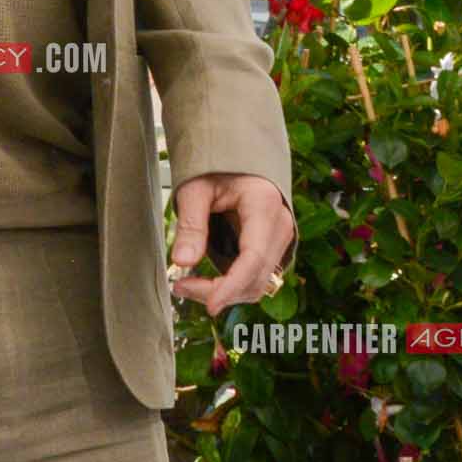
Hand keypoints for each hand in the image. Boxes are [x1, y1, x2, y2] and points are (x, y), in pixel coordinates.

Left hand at [166, 173, 294, 316]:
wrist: (236, 156)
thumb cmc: (216, 165)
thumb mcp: (195, 188)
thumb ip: (190, 224)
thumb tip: (181, 262)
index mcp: (264, 204)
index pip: (253, 258)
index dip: (231, 286)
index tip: (209, 305)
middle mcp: (281, 224)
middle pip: (256, 276)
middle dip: (219, 291)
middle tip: (179, 287)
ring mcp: (281, 237)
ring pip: (258, 283)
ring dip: (225, 293)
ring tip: (186, 286)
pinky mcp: (273, 248)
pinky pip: (256, 278)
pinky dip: (232, 286)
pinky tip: (206, 283)